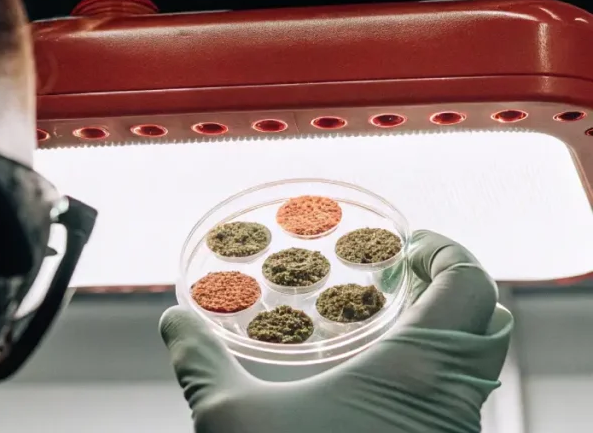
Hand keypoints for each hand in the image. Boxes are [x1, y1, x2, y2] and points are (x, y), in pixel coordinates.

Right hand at [161, 230, 512, 432]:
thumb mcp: (229, 418)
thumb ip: (198, 361)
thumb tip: (172, 320)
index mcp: (416, 371)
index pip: (470, 284)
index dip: (447, 251)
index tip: (406, 245)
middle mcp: (452, 402)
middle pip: (487, 318)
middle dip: (449, 285)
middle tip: (396, 276)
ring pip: (478, 365)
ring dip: (447, 330)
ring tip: (388, 321)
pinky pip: (459, 400)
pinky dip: (436, 371)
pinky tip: (379, 379)